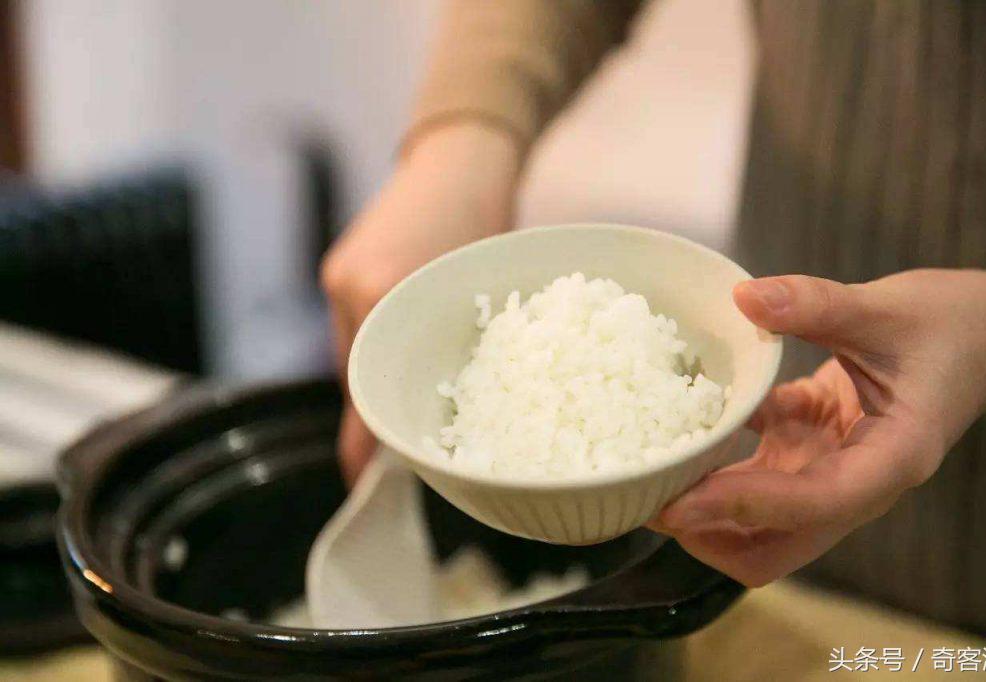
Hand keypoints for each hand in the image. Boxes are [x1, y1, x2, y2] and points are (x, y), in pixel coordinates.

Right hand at [320, 122, 519, 483]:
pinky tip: (403, 347)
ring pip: (357, 348)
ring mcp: (343, 272)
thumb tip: (439, 415)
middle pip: (355, 372)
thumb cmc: (487, 222)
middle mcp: (354, 285)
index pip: (365, 387)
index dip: (365, 441)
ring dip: (379, 372)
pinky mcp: (343, 264)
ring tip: (404, 393)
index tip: (361, 483)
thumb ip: (457, 355)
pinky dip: (378, 340)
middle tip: (386, 450)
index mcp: (386, 292)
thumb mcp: (484, 299)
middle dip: (374, 407)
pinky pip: (356, 321)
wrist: (461, 159)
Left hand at [652, 269, 985, 586]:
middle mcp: (859, 481)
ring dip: (707, 507)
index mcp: (892, 459)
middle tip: (649, 502)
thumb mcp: (887, 308)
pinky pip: (759, 471)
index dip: (742, 506)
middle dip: (712, 537)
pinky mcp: (816, 449)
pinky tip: (684, 432)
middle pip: (776, 547)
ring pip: (760, 521)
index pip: (813, 503)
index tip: (678, 503)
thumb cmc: (951, 325)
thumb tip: (744, 297)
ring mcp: (834, 470)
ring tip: (649, 472)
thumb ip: (816, 304)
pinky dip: (720, 462)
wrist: (984, 336)